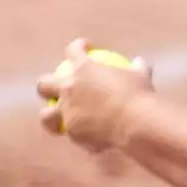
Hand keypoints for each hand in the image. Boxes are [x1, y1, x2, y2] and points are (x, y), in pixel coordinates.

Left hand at [37, 38, 154, 151]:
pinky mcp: (74, 134)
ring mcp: (68, 113)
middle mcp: (69, 89)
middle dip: (47, 85)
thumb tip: (139, 62)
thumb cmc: (140, 96)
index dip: (77, 47)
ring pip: (47, 117)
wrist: (135, 123)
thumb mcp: (141, 76)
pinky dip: (82, 135)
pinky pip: (75, 135)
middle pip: (45, 84)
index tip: (85, 48)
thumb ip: (137, 68)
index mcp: (83, 68)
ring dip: (50, 117)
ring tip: (58, 120)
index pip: (73, 51)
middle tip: (56, 86)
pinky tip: (89, 139)